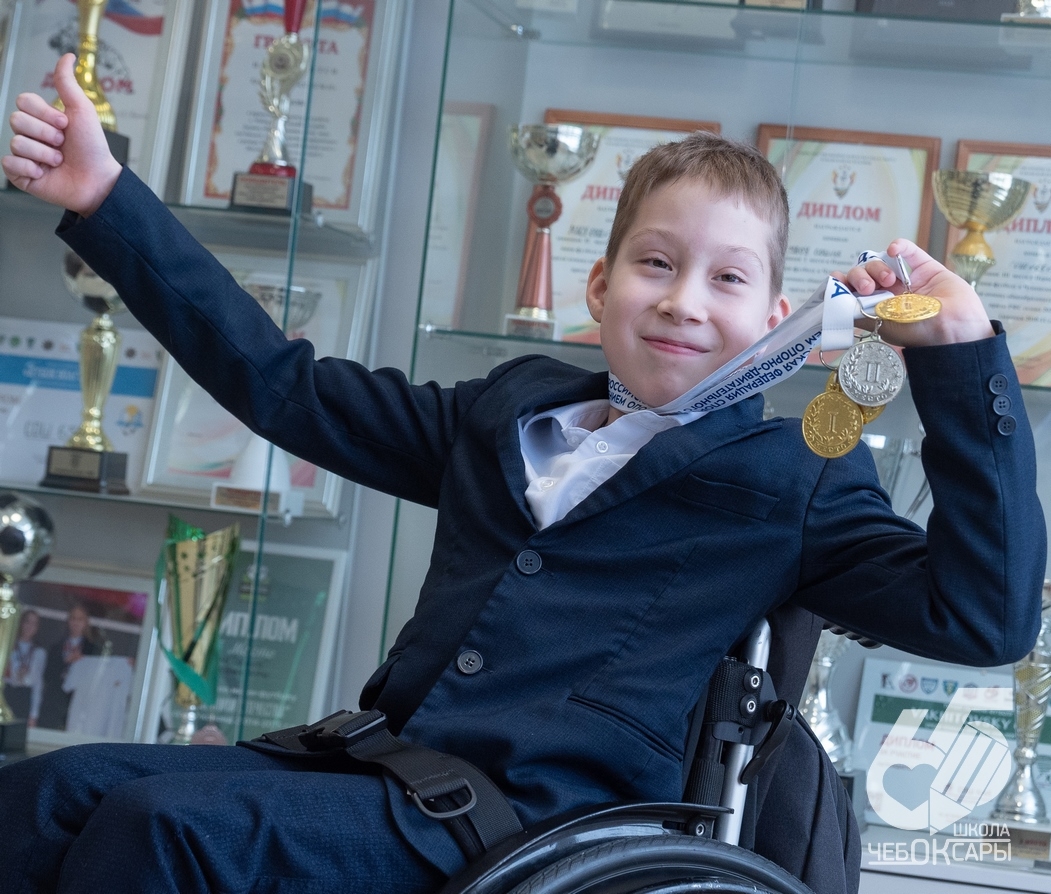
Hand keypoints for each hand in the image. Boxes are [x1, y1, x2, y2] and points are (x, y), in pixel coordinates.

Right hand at [2, 54, 120, 215]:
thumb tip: (68, 56)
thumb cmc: (92, 148)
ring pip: (16, 143)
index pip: (23, 101)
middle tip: (63, 145)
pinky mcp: (20, 175)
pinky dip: (29, 168)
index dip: (44, 113)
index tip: (66, 125)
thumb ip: (68, 84)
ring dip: (43, 154)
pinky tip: (44, 173)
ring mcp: (24, 155)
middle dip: (45, 133)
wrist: (98, 181)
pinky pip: (9, 163)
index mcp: (41, 118)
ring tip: (59, 162)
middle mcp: (30, 134)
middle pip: (16, 120)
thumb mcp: (82, 111)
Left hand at [835, 238, 994, 346]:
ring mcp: (906, 279)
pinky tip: (893, 251)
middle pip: (863, 275)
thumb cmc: (917, 332)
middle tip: (868, 288)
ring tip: (890, 280)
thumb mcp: (880, 324)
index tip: (837, 281)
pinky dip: (898, 246)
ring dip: (877, 266)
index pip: (851, 291)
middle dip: (860, 276)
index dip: (842, 283)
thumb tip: (835, 303)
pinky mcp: (924, 267)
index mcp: (874, 308)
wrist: (953, 328)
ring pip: (880, 262)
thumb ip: (858, 311)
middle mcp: (888, 294)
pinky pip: (907, 250)